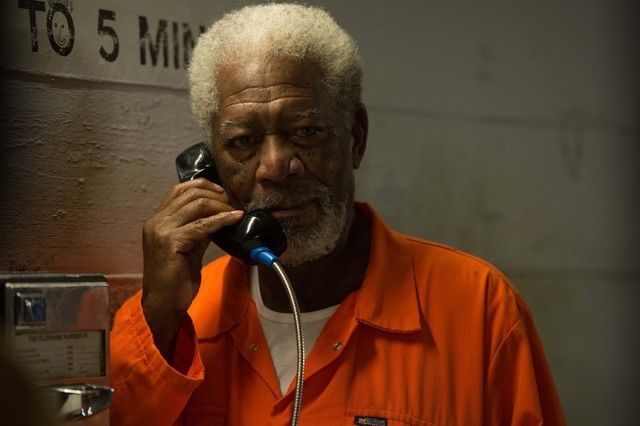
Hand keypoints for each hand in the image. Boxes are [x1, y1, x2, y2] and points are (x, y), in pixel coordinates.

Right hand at [140, 178, 242, 359]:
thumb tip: (219, 214)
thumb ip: (198, 229)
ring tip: (235, 212)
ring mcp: (161, 231)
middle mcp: (156, 222)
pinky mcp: (171, 243)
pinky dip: (222, 219)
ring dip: (221, 205)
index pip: (179, 189)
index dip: (204, 186)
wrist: (164, 304)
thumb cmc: (176, 279)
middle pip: (190, 194)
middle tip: (234, 204)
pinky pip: (202, 225)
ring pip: (197, 205)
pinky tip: (235, 218)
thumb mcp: (188, 247)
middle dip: (216, 196)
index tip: (223, 193)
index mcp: (158, 220)